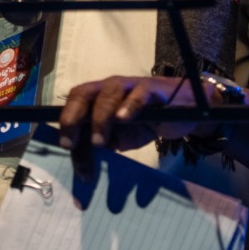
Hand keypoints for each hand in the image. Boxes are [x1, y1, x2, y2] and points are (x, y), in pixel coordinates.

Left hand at [58, 74, 229, 179]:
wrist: (182, 112)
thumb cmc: (145, 122)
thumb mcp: (119, 138)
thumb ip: (101, 144)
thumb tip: (82, 164)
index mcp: (97, 97)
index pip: (75, 102)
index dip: (66, 121)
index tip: (66, 145)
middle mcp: (110, 87)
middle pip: (84, 93)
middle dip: (74, 117)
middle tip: (73, 143)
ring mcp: (131, 86)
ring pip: (109, 92)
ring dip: (100, 117)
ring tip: (99, 141)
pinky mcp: (152, 89)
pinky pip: (139, 94)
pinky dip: (130, 105)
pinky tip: (123, 119)